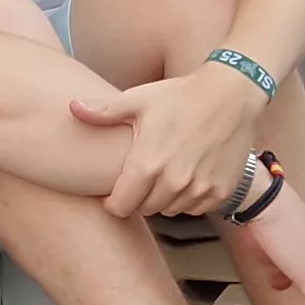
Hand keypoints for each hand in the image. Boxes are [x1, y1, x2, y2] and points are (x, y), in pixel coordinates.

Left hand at [69, 66, 263, 218]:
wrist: (233, 94)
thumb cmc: (182, 95)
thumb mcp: (139, 99)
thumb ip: (103, 112)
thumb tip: (71, 107)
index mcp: (148, 164)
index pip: (120, 207)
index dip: (114, 202)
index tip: (115, 193)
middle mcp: (174, 182)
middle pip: (145, 210)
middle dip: (139, 198)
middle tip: (142, 177)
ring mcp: (200, 189)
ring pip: (171, 210)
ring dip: (164, 198)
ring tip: (166, 173)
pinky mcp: (220, 192)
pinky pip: (196, 208)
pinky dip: (190, 198)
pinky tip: (189, 174)